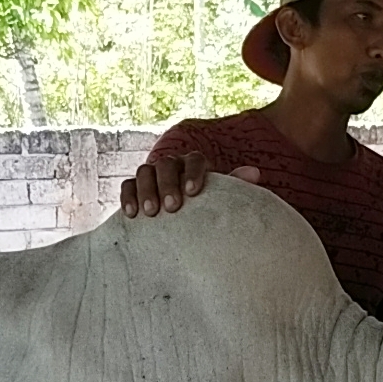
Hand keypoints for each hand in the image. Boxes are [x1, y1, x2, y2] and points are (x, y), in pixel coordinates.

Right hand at [119, 154, 259, 217]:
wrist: (183, 222)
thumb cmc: (205, 208)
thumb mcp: (218, 198)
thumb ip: (233, 185)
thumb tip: (255, 173)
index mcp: (194, 164)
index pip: (195, 159)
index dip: (194, 173)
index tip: (194, 193)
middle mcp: (171, 164)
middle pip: (166, 164)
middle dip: (168, 184)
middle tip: (173, 207)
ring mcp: (150, 174)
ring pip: (144, 171)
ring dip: (147, 190)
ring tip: (152, 213)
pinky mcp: (133, 186)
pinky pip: (127, 185)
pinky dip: (128, 196)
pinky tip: (133, 214)